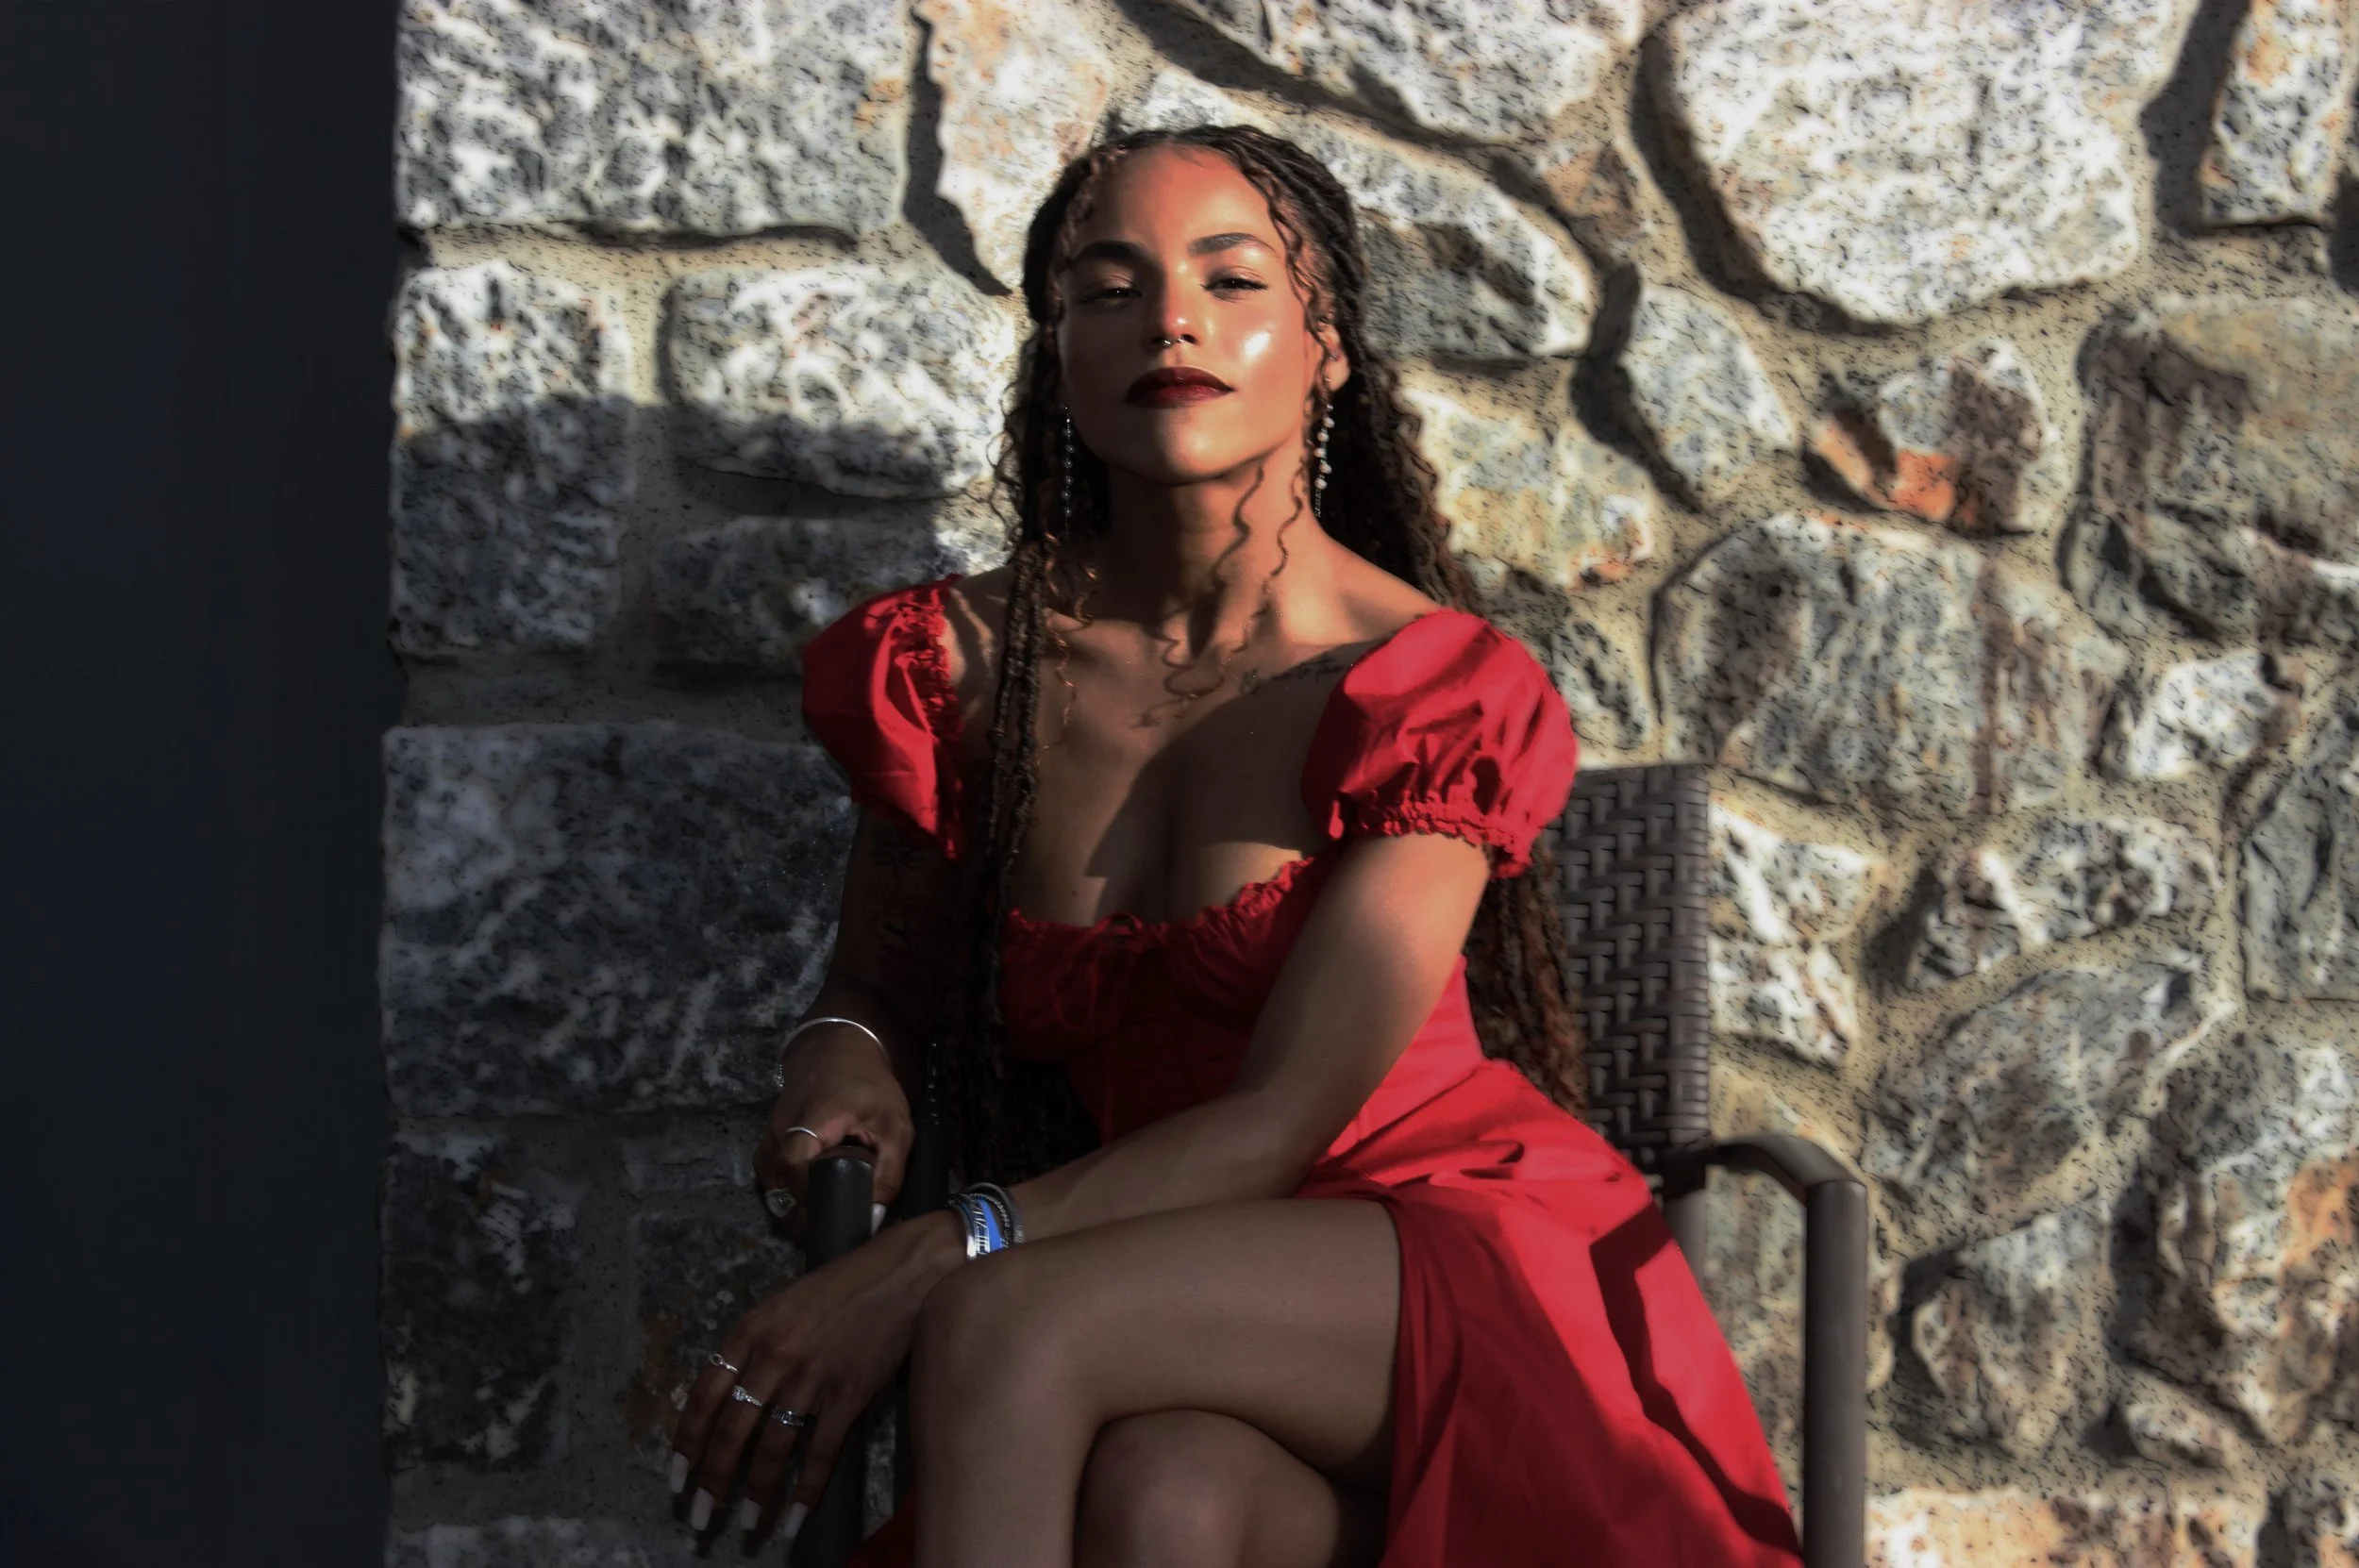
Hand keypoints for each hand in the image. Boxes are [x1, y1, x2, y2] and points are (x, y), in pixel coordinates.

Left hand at [667, 1211, 959, 1540]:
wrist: (905, 1272)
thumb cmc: (845, 1285)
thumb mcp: (784, 1304)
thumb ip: (755, 1345)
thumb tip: (732, 1397)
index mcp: (750, 1330)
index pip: (704, 1396)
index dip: (686, 1443)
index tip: (676, 1478)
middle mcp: (774, 1355)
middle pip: (731, 1431)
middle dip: (711, 1482)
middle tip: (699, 1518)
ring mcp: (811, 1376)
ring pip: (771, 1448)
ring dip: (755, 1493)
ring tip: (747, 1525)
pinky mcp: (849, 1393)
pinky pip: (820, 1452)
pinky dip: (805, 1490)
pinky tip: (795, 1517)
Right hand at [755, 1025, 911, 1237]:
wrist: (838, 1050)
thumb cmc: (869, 1086)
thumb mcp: (894, 1125)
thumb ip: (889, 1170)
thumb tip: (874, 1213)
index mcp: (813, 1122)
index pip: (793, 1166)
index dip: (809, 1195)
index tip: (832, 1208)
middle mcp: (782, 1128)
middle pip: (779, 1181)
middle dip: (802, 1206)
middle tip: (831, 1217)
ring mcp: (770, 1132)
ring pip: (771, 1179)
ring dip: (791, 1198)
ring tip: (820, 1206)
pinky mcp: (768, 1136)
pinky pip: (768, 1170)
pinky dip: (782, 1185)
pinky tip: (806, 1190)